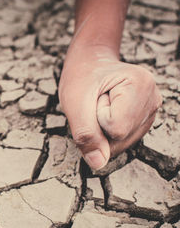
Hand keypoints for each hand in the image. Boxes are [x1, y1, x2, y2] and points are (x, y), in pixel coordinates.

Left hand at [59, 47, 161, 169]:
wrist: (90, 63)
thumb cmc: (81, 77)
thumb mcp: (74, 103)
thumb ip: (86, 134)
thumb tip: (98, 164)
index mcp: (140, 85)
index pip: (116, 129)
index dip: (97, 119)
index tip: (95, 98)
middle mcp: (153, 98)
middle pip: (121, 139)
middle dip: (100, 127)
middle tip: (95, 103)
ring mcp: (151, 110)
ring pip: (122, 143)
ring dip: (104, 130)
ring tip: (101, 105)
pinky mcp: (145, 119)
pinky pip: (123, 140)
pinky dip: (109, 132)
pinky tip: (108, 113)